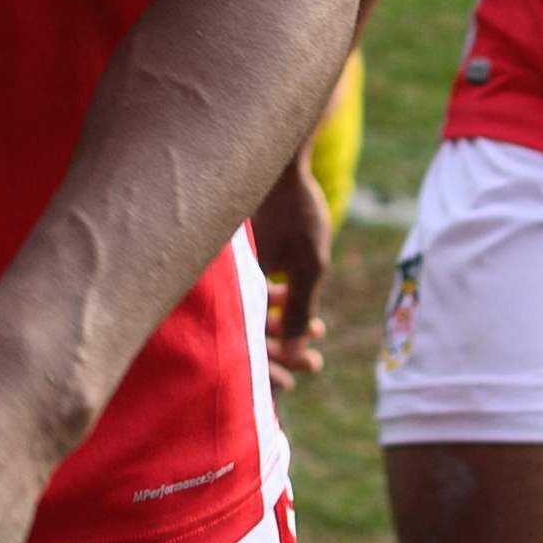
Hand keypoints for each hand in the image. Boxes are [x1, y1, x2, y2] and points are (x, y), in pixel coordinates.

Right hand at [250, 159, 332, 385]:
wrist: (280, 159)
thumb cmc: (296, 210)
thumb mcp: (310, 264)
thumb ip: (302, 309)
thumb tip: (297, 352)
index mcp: (236, 288)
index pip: (245, 344)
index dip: (267, 368)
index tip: (293, 384)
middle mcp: (223, 282)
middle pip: (246, 331)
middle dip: (282, 351)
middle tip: (315, 365)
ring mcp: (230, 268)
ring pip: (251, 310)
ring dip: (284, 325)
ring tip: (319, 333)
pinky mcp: (238, 255)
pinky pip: (251, 290)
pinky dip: (275, 301)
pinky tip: (301, 302)